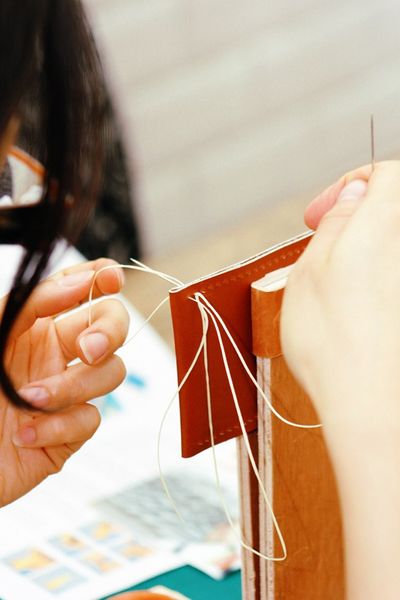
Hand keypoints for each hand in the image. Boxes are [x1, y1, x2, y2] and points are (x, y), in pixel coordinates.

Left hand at [0, 258, 128, 505]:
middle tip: (87, 348)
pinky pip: (91, 419)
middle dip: (109, 332)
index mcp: (37, 327)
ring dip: (72, 387)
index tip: (111, 279)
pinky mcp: (69, 432)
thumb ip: (30, 302)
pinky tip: (24, 433)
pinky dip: (58, 426)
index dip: (103, 279)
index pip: (82, 292)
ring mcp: (67, 393)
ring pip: (111, 373)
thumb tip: (79, 281)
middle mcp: (57, 356)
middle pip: (112, 328)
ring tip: (30, 400)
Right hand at [280, 161, 399, 430]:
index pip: (386, 174)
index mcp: (390, 223)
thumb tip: (355, 198)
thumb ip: (337, 223)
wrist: (375, 410)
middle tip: (325, 249)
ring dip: (369, 257)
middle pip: (393, 214)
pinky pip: (393, 283)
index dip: (349, 186)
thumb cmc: (335, 343)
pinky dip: (381, 285)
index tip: (318, 214)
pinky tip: (361, 314)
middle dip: (358, 222)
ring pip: (391, 253)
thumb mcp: (310, 270)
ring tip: (339, 290)